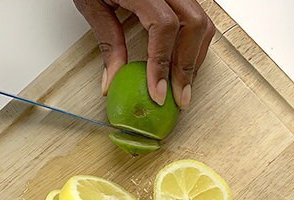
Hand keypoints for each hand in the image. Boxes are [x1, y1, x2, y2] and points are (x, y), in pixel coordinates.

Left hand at [74, 0, 215, 107]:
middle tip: (179, 97)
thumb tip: (113, 80)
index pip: (164, 26)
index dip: (163, 63)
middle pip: (193, 25)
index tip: (158, 93)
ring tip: (182, 85)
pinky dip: (194, 45)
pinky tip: (183, 64)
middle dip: (187, 67)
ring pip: (202, 23)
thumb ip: (107, 42)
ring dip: (194, 58)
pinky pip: (198, 18)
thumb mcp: (91, 3)